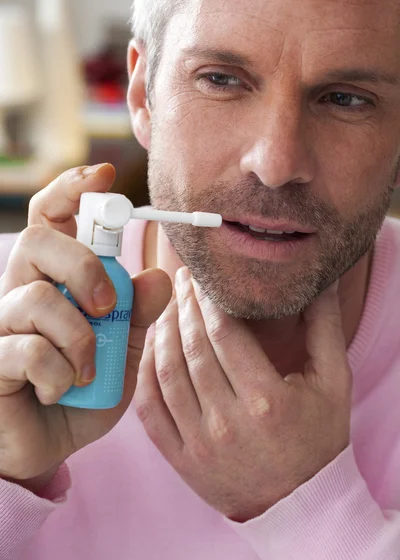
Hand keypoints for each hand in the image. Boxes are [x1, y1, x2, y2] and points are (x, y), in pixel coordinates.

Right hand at [0, 164, 171, 491]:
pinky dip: (57, 372)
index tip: (104, 174)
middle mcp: (23, 290)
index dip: (73, 188)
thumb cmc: (85, 390)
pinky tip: (59, 389)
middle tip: (107, 304)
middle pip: (39, 240)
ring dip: (77, 335)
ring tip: (90, 367)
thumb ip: (138, 313)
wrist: (49, 445)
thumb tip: (159, 276)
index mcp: (56, 278)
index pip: (54, 216)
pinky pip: (26, 350)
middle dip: (83, 266)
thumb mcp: (124, 349)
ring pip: (35, 296)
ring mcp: (2, 323)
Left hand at [135, 266, 351, 522]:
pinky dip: (144, 372)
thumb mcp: (334, 383)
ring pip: (166, 373)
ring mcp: (200, 444)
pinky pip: (150, 408)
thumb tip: (319, 282)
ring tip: (166, 306)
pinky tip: (150, 347)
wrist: (299, 504)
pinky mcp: (181, 459)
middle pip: (193, 347)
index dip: (208, 298)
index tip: (203, 277)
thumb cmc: (318, 439)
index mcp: (267, 401)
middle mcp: (229, 422)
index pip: (224, 333)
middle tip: (182, 281)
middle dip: (184, 306)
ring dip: (162, 332)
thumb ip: (324, 327)